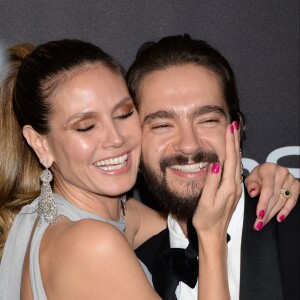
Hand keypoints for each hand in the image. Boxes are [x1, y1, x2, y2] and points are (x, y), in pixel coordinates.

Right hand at [192, 122, 241, 241]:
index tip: (229, 129)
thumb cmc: (206, 219)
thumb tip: (216, 163)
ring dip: (235, 148)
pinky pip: (234, 170)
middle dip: (235, 141)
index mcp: (228, 186)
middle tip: (233, 126)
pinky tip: (231, 154)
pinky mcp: (232, 191)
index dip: (229, 143)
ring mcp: (234, 189)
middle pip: (236, 159)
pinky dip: (233, 158)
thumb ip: (211, 182)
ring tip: (233, 136)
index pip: (230, 159)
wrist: (213, 234)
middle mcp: (234, 186)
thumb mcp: (205, 201)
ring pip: (236, 164)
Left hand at [244, 163, 298, 229]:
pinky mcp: (296, 185)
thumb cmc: (258, 175)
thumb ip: (251, 185)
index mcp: (268, 169)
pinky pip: (292, 201)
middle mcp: (281, 173)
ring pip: (282, 201)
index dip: (263, 204)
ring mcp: (290, 179)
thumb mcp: (250, 178)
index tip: (259, 215)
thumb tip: (253, 193)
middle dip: (266, 212)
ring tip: (264, 222)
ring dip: (273, 214)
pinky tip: (279, 217)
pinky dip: (285, 210)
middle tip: (259, 223)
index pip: (267, 190)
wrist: (267, 171)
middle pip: (274, 197)